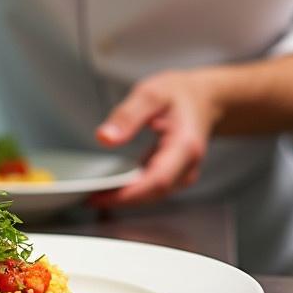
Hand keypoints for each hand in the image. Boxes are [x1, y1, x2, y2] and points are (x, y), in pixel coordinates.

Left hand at [90, 69, 224, 206]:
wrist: (205, 98)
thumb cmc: (180, 93)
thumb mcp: (151, 93)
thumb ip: (127, 115)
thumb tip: (105, 138)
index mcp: (185, 146)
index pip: (157, 180)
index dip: (128, 193)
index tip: (99, 196)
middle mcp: (187, 165)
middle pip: (153, 193)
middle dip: (120, 199)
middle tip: (87, 197)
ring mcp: (182, 173)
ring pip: (151, 195)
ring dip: (124, 197)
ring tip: (93, 193)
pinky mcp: (174, 175)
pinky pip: (151, 188)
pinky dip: (130, 190)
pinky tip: (110, 186)